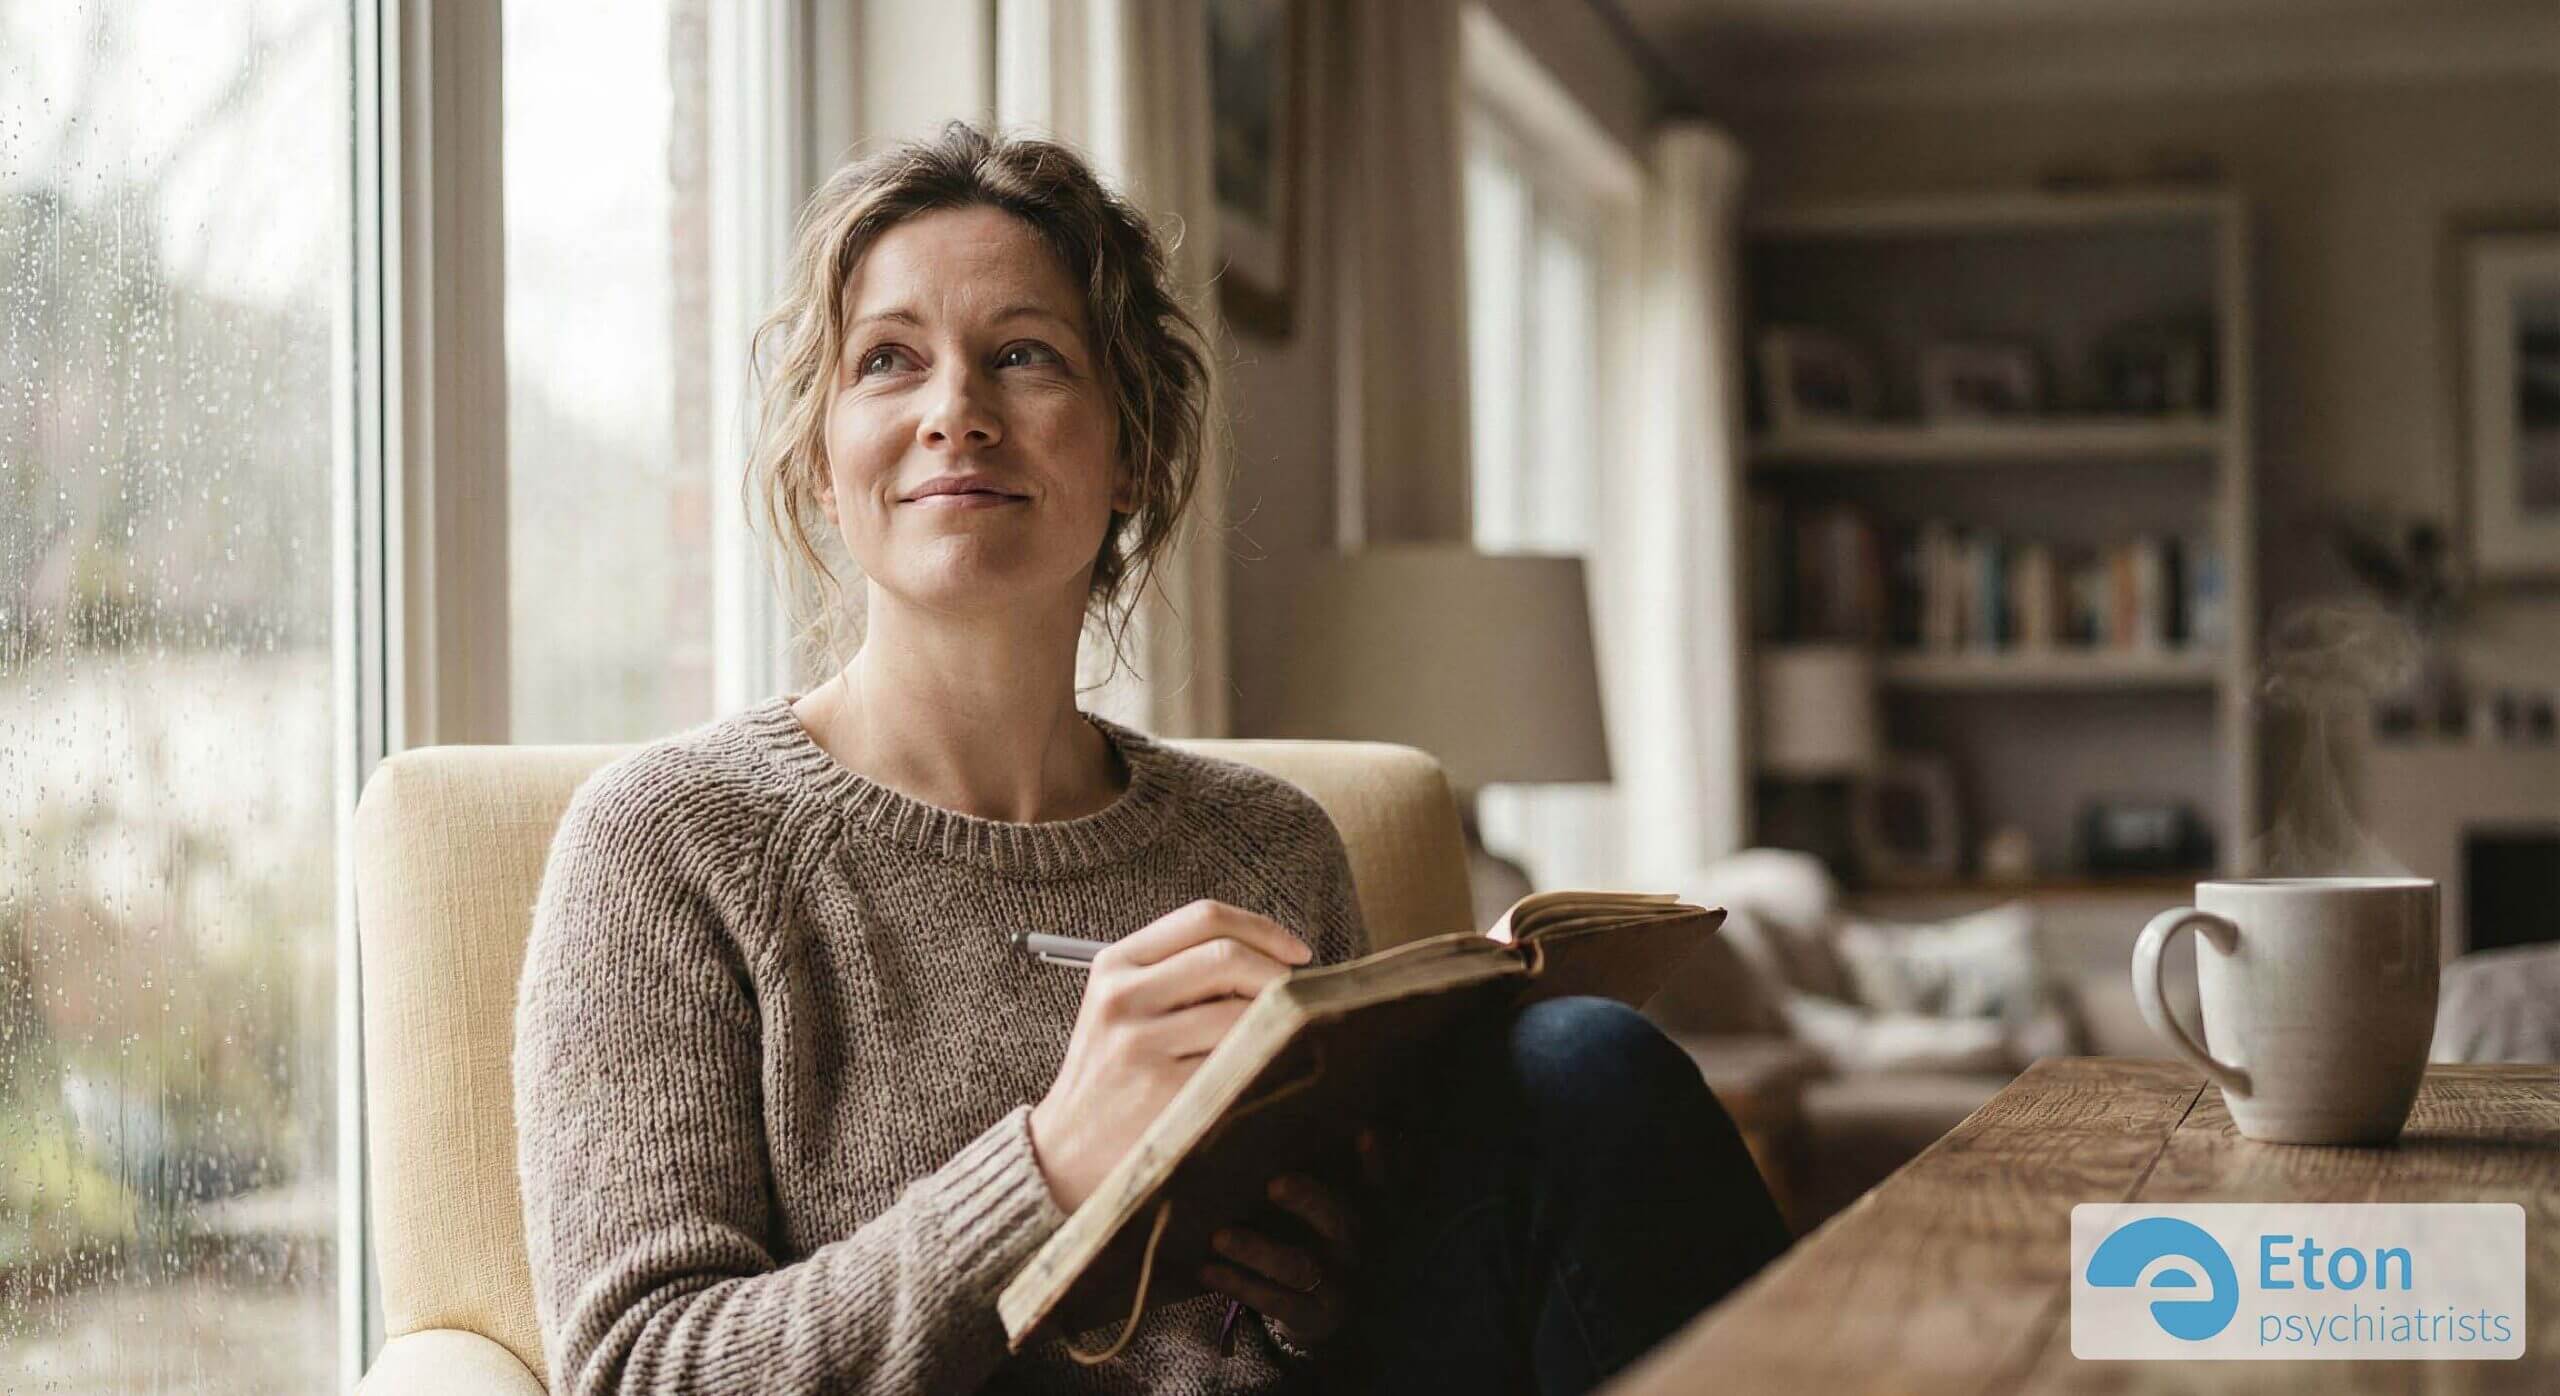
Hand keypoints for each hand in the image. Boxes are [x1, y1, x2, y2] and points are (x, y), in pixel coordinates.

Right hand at [1028, 899, 1313, 1212]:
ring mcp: (1140, 1045)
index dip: (1262, 930)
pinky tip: (1265, 1071)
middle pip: (1226, 956)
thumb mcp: (1123, 1008)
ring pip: (1240, 1011)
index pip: (1204, 918)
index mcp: (1116, 965)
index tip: (1296, 953)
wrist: (1064, 1154)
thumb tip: (1274, 958)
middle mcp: (1122, 997)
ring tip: (1281, 1039)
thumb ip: (1180, 972)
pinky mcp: (1162, 1092)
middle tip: (1302, 997)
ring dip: (1276, 1022)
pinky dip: (1265, 1060)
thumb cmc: (1111, 1075)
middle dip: (1278, 974)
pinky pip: (1237, 1060)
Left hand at [1199, 1124, 1393, 1352]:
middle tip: (1275, 1184)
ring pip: (1296, 1265)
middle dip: (1308, 1200)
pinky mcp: (1312, 1316)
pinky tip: (1207, 1270)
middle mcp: (1356, 1248)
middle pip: (1338, 1220)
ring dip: (1256, 1249)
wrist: (1328, 1312)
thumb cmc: (1318, 1241)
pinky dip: (1238, 1284)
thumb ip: (1323, 1173)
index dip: (1376, 1162)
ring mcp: (1337, 1285)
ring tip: (1219, 1237)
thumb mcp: (1328, 1210)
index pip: (1376, 1184)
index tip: (1366, 1132)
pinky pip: (1274, 1300)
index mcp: (1363, 1215)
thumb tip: (1291, 1124)